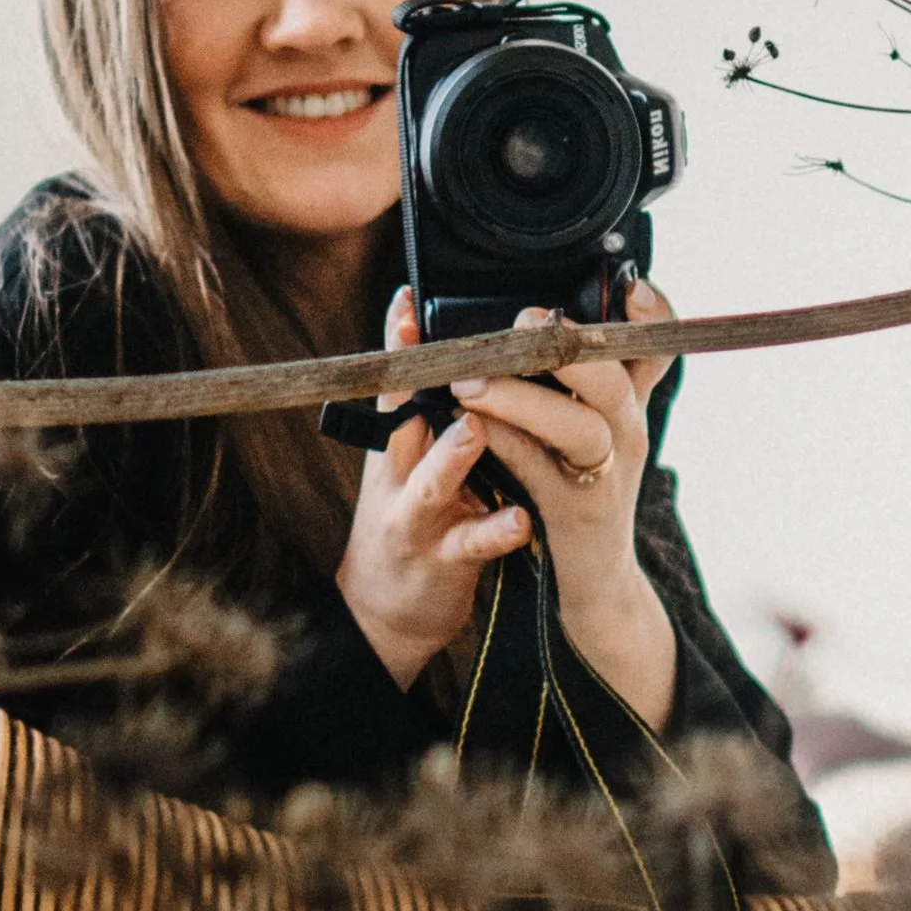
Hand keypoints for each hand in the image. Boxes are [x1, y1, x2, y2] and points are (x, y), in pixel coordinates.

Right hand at [335, 286, 532, 688]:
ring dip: (451, 456)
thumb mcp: (417, 459)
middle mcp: (402, 472)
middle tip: (453, 356)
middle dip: (420, 386)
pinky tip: (521, 520)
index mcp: (402, 441)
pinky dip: (495, 530)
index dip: (399, 344)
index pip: (398, 382)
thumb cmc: (419, 515)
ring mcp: (419, 517)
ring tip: (473, 430)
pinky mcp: (443, 560)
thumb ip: (438, 409)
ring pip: (431, 482)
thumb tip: (476, 345)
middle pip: (403, 421)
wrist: (389, 610)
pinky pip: (473, 544)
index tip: (406, 300)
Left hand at [449, 282, 678, 728]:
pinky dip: (504, 443)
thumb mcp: (587, 428)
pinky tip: (473, 425)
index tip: (629, 285)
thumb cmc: (574, 488)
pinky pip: (538, 470)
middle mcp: (627, 432)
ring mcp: (605, 474)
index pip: (655, 347)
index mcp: (629, 404)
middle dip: (566, 347)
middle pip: (615, 378)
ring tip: (470, 380)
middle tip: (521, 324)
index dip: (650, 314)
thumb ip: (570, 379)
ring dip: (522, 397)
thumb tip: (532, 311)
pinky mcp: (573, 512)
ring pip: (579, 426)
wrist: (591, 581)